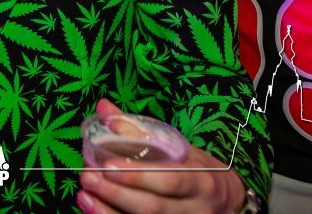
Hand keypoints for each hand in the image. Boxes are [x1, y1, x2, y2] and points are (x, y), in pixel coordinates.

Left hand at [77, 99, 245, 213]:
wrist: (226, 202)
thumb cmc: (197, 170)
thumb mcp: (179, 148)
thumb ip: (140, 131)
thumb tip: (105, 109)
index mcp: (200, 181)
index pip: (170, 180)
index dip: (138, 176)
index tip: (107, 165)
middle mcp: (195, 209)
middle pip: (153, 207)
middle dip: (117, 194)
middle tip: (88, 178)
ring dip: (109, 212)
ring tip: (84, 196)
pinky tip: (94, 211)